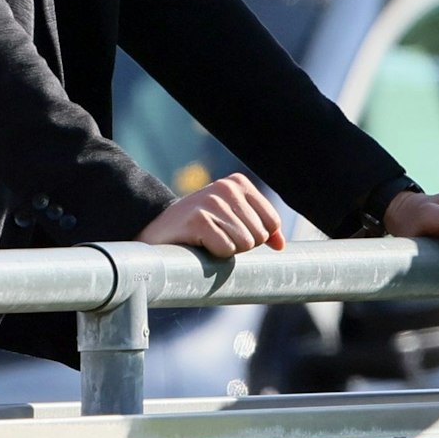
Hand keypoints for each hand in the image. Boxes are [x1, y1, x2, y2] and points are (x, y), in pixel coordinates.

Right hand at [135, 172, 285, 255]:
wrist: (157, 230)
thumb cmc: (200, 227)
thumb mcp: (233, 221)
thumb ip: (261, 229)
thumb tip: (281, 245)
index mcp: (239, 183)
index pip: (272, 222)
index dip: (256, 236)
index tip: (233, 232)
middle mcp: (227, 188)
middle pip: (259, 235)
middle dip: (240, 244)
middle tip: (216, 236)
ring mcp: (212, 202)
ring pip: (244, 244)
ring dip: (226, 249)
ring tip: (207, 239)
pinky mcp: (198, 219)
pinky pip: (225, 249)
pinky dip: (214, 254)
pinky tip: (198, 243)